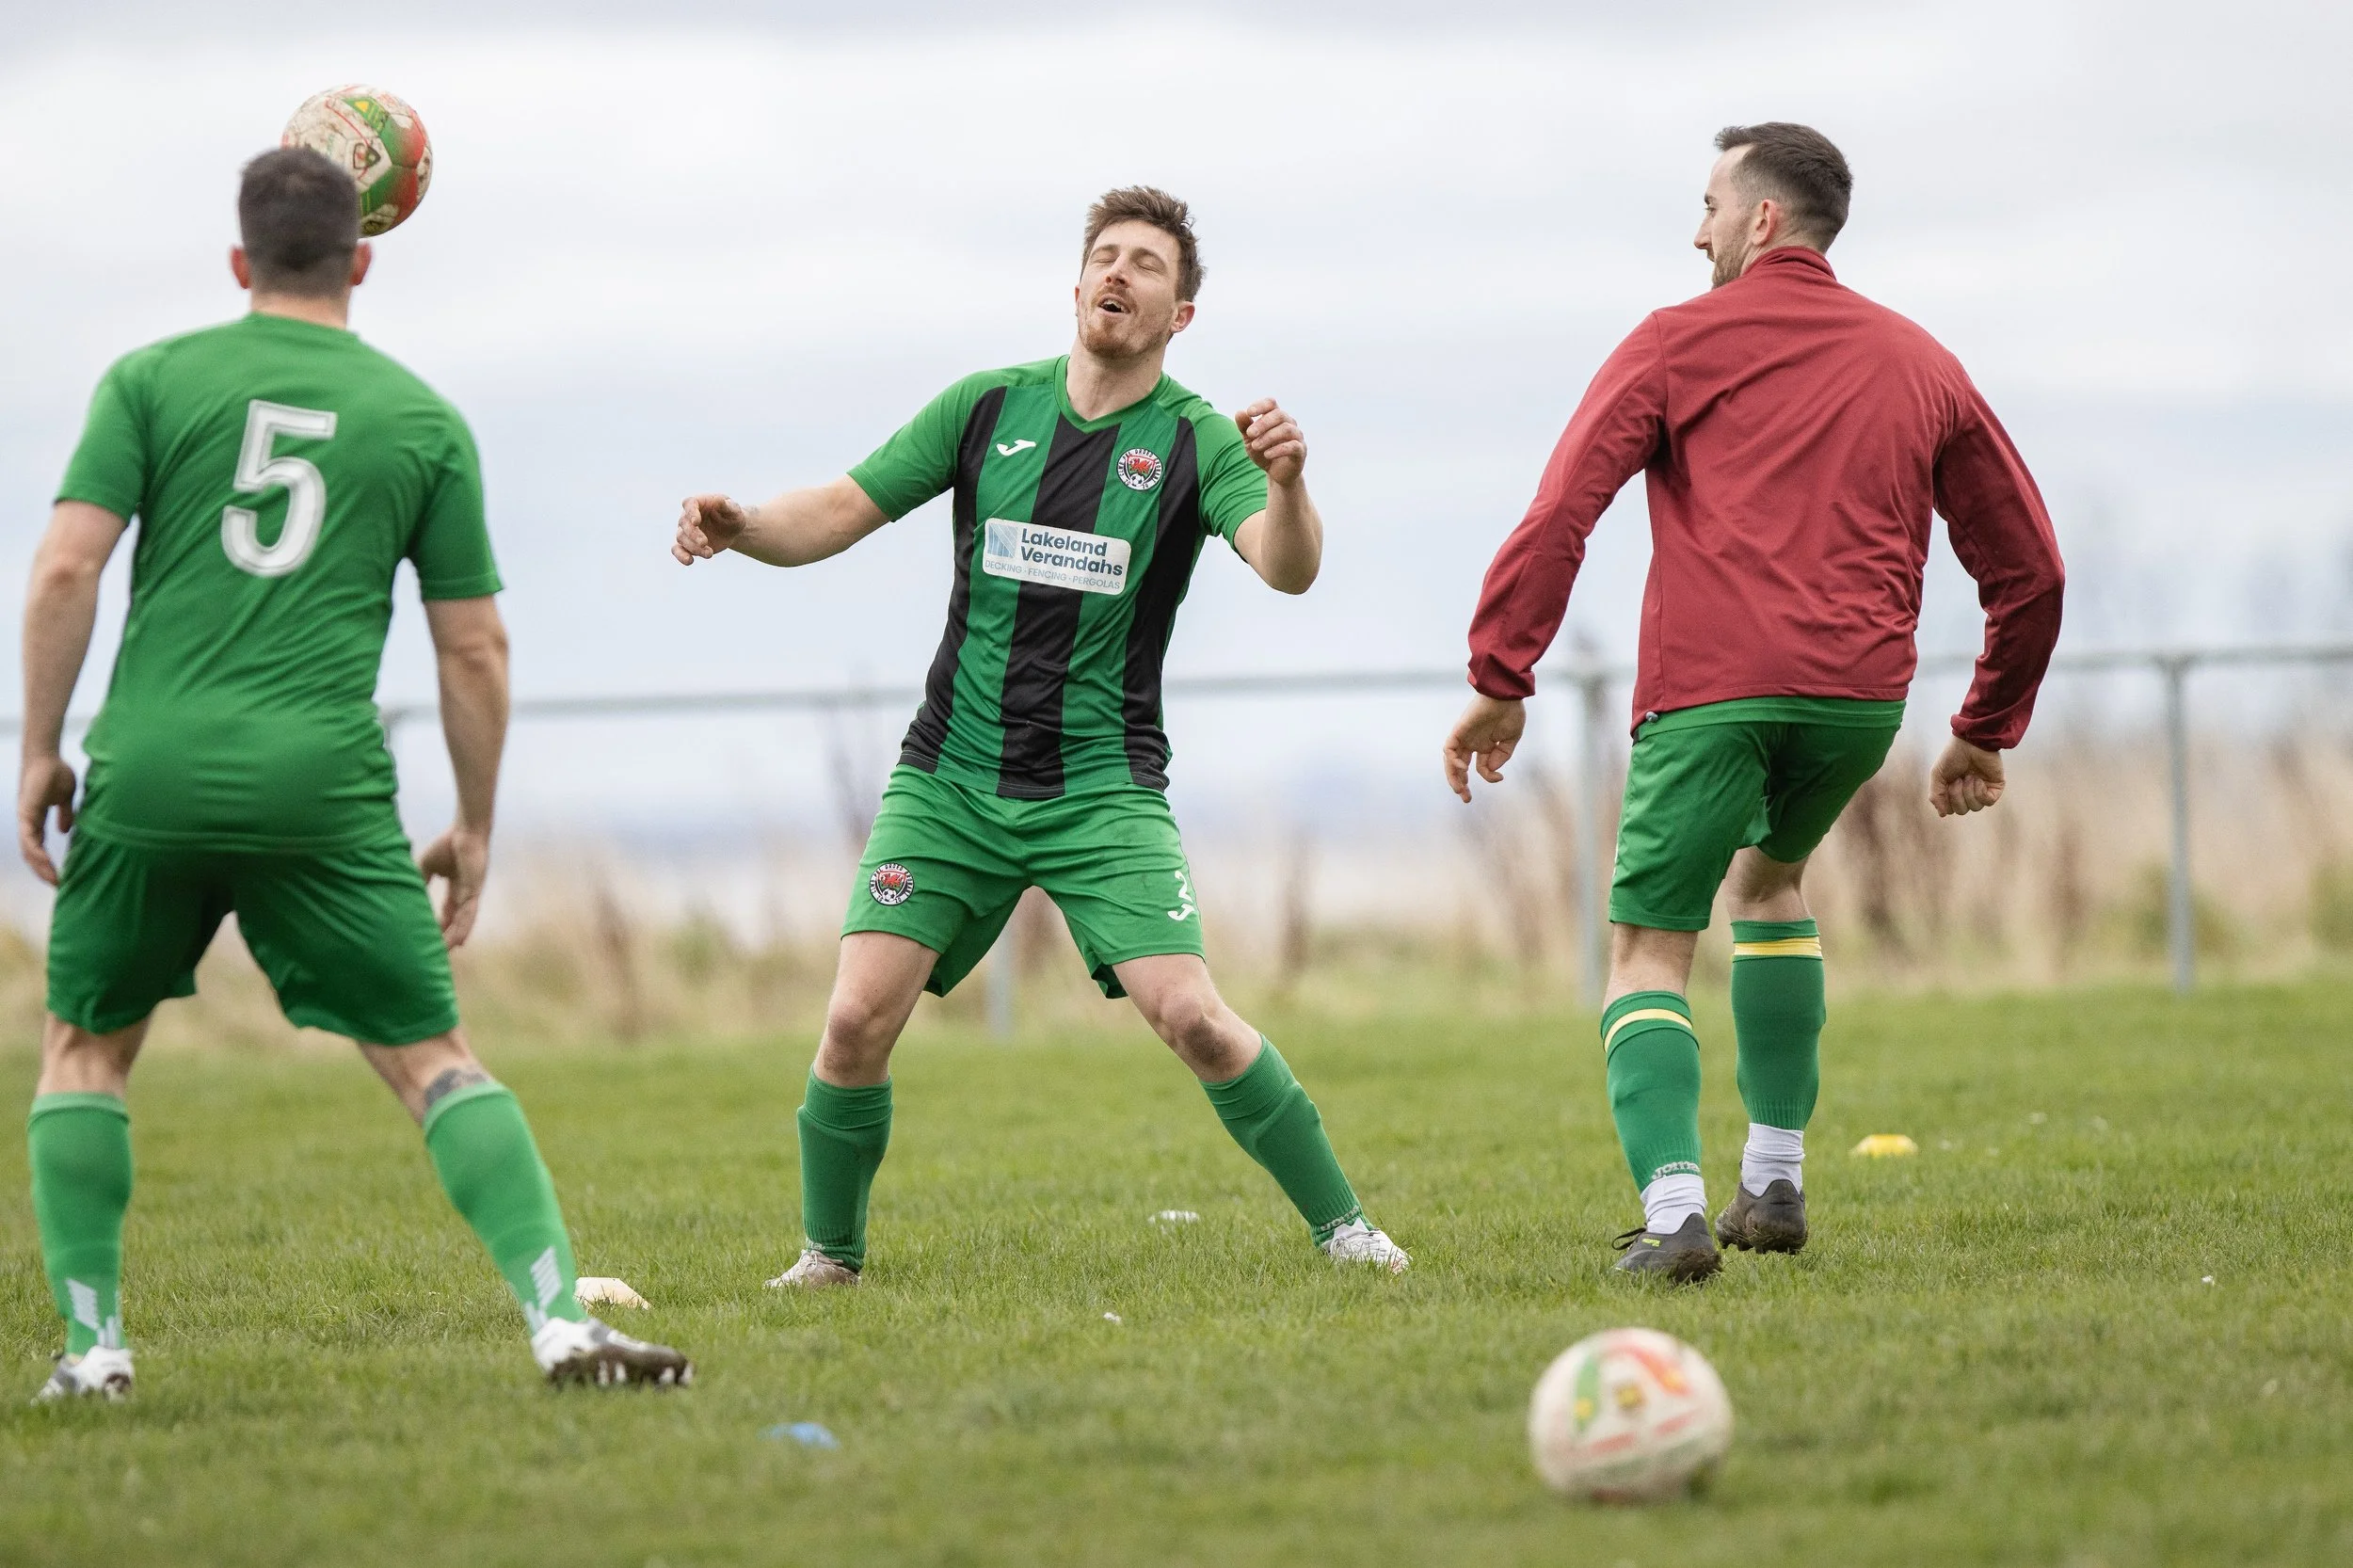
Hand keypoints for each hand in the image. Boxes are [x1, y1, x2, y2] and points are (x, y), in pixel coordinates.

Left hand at [17, 755, 76, 884]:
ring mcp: (25, 819)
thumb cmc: (55, 773)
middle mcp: (27, 823)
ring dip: (40, 866)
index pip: (37, 848)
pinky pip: (29, 838)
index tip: (60, 877)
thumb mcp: (65, 798)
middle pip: (31, 855)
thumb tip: (65, 830)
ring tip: (54, 879)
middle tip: (58, 885)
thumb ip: (65, 814)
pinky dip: (36, 851)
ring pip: (28, 850)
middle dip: (43, 872)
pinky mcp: (26, 813)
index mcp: (35, 821)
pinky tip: (46, 861)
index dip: (46, 864)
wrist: (46, 757)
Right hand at [418, 823, 490, 947]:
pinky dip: (464, 927)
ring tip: (446, 953)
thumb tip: (408, 893)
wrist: (465, 831)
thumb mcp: (428, 866)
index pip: (448, 913)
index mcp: (456, 888)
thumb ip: (420, 880)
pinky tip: (459, 941)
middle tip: (438, 954)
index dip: (441, 927)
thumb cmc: (448, 844)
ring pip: (463, 921)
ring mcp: (471, 893)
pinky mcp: (475, 890)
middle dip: (448, 937)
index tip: (431, 940)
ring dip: (454, 937)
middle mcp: (465, 894)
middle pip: (456, 921)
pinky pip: (469, 913)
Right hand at [673, 494, 753, 564]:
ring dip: (693, 547)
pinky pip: (677, 549)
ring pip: (681, 538)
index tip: (696, 522)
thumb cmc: (732, 515)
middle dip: (693, 534)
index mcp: (699, 502)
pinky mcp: (687, 544)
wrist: (731, 530)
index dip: (691, 512)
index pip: (689, 503)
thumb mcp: (734, 510)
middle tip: (704, 542)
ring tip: (709, 553)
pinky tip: (689, 561)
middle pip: (683, 523)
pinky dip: (680, 555)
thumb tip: (718, 500)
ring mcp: (686, 530)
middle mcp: (688, 515)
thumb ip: (727, 505)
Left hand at [1234, 399, 1305, 485]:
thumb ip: (1245, 427)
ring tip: (1255, 446)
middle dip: (1263, 423)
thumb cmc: (1264, 452)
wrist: (1277, 474)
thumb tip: (1239, 412)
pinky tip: (1267, 454)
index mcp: (1276, 417)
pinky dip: (1278, 449)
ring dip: (1268, 437)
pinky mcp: (1301, 451)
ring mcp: (1297, 436)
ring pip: (1286, 429)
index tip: (1249, 412)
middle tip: (1250, 433)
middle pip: (1279, 415)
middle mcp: (1289, 423)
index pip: (1271, 403)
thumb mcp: (1250, 440)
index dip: (1261, 405)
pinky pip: (1293, 446)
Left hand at [1442, 693, 1526, 802]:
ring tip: (1460, 789)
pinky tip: (1462, 768)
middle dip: (1462, 785)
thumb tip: (1492, 771)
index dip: (1489, 776)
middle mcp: (1472, 743)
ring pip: (1452, 761)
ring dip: (1454, 777)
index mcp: (1485, 745)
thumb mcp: (1510, 740)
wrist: (1506, 694)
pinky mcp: (1458, 731)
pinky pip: (1449, 748)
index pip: (1481, 767)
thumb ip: (1501, 757)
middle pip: (1461, 768)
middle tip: (1466, 799)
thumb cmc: (1511, 713)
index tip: (1499, 778)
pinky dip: (1452, 760)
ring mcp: (1464, 737)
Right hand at [1928, 736, 2004, 816]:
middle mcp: (1968, 792)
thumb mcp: (1937, 775)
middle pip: (1962, 810)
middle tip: (1958, 779)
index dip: (1947, 800)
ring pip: (1975, 807)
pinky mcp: (1995, 787)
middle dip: (1957, 796)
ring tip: (1969, 777)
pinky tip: (1978, 780)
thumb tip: (1942, 814)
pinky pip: (1988, 801)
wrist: (1971, 741)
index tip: (1948, 784)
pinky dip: (1980, 792)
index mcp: (1954, 790)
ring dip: (1969, 792)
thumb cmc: (1953, 755)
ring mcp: (1982, 790)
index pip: (1951, 809)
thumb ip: (1936, 795)